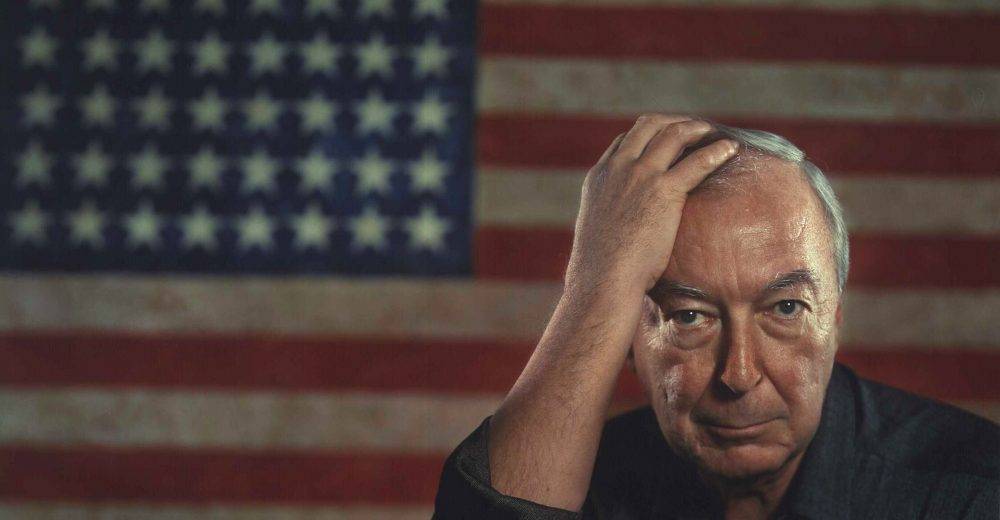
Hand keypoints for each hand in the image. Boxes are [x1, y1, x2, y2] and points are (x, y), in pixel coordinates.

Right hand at [564, 114, 739, 296]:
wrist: (603, 279)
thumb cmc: (602, 267)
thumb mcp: (600, 230)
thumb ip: (613, 215)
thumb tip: (625, 227)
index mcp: (599, 177)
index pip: (625, 141)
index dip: (649, 135)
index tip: (667, 138)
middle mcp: (618, 168)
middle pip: (648, 126)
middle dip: (674, 122)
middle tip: (694, 128)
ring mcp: (640, 176)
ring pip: (673, 135)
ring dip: (697, 129)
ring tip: (714, 133)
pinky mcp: (663, 190)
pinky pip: (697, 161)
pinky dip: (716, 151)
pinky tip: (730, 149)